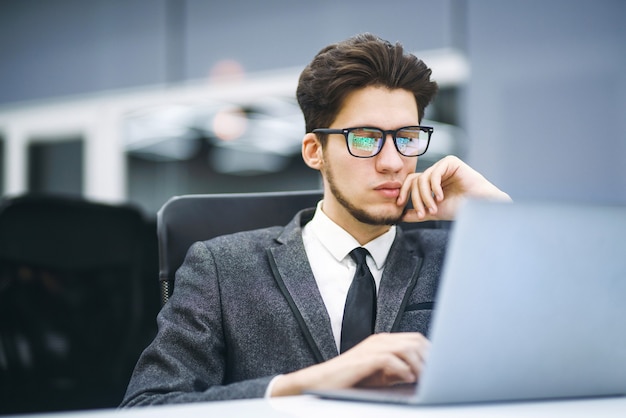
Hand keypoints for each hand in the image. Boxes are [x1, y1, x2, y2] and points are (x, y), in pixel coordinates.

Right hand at [270, 333, 429, 395]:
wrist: (322, 381)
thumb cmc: (350, 379)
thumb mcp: (379, 375)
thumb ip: (397, 370)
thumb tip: (419, 374)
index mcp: (383, 341)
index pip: (415, 339)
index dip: (430, 352)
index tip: (440, 367)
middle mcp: (379, 340)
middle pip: (414, 340)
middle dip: (428, 357)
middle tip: (435, 374)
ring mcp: (371, 348)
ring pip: (406, 348)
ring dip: (418, 364)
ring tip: (424, 378)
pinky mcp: (364, 359)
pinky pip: (390, 360)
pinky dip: (403, 370)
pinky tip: (408, 379)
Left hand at [397, 155, 510, 221]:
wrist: (478, 206)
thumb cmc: (459, 208)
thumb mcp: (432, 212)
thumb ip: (416, 213)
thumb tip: (399, 217)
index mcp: (430, 181)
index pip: (410, 182)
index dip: (403, 193)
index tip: (400, 205)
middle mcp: (435, 172)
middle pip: (414, 181)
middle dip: (415, 199)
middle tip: (422, 213)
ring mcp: (442, 166)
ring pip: (422, 179)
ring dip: (425, 197)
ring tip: (434, 208)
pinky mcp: (450, 162)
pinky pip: (434, 173)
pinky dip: (434, 188)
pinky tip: (440, 197)